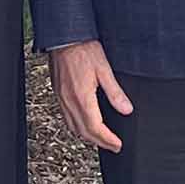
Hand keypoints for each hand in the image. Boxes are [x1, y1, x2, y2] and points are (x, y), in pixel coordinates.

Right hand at [52, 39, 133, 153]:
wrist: (64, 37)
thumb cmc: (83, 49)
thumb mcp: (104, 69)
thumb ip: (115, 92)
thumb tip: (126, 109)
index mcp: (82, 97)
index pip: (95, 128)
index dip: (108, 140)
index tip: (118, 145)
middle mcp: (69, 101)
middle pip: (83, 132)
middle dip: (100, 142)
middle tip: (113, 146)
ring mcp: (62, 99)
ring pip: (73, 127)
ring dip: (87, 137)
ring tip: (101, 139)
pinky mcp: (58, 94)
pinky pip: (66, 118)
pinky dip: (76, 127)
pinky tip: (83, 124)